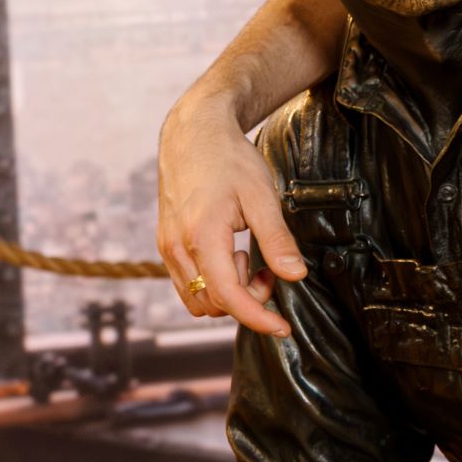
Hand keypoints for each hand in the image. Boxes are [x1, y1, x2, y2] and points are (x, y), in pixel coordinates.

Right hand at [155, 85, 302, 338]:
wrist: (193, 133)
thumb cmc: (229, 159)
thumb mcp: (262, 195)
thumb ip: (277, 239)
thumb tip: (295, 276)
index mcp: (201, 236)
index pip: (228, 296)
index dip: (257, 318)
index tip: (282, 328)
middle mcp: (176, 247)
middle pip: (213, 304)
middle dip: (247, 299)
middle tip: (270, 269)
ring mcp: (167, 248)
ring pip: (197, 299)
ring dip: (229, 292)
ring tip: (250, 257)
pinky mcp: (166, 245)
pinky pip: (188, 284)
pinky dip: (214, 282)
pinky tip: (233, 254)